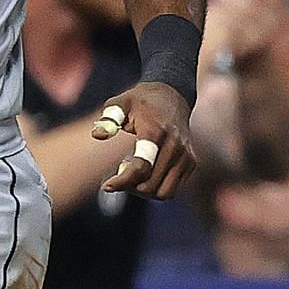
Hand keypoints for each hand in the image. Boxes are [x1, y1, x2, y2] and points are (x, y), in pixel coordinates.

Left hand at [93, 82, 194, 197]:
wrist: (172, 95)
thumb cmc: (140, 102)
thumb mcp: (121, 103)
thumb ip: (109, 118)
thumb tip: (98, 134)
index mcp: (156, 131)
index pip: (141, 167)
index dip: (122, 181)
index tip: (106, 186)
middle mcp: (175, 146)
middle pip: (150, 184)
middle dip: (130, 187)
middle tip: (119, 175)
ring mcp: (186, 156)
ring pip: (164, 193)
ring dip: (144, 192)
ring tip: (133, 176)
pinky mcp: (191, 163)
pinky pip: (173, 189)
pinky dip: (157, 190)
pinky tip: (146, 175)